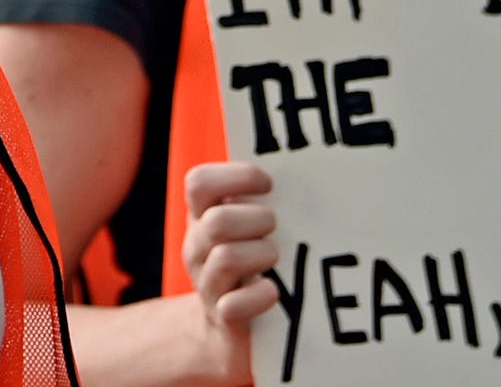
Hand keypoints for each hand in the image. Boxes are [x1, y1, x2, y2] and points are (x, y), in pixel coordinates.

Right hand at [178, 161, 280, 384]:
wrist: (225, 331)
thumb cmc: (247, 265)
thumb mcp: (241, 229)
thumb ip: (254, 201)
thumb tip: (303, 169)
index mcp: (201, 218)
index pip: (199, 182)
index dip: (236, 176)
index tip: (269, 185)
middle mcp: (197, 247)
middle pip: (217, 221)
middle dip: (257, 221)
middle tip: (275, 229)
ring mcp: (207, 283)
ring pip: (227, 258)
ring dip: (262, 254)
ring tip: (275, 259)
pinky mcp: (222, 318)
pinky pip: (234, 305)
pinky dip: (259, 296)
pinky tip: (272, 291)